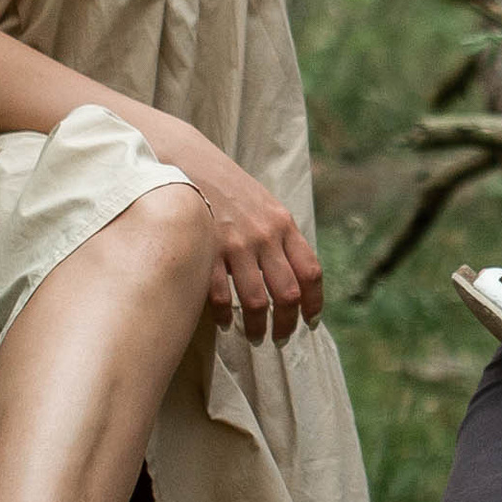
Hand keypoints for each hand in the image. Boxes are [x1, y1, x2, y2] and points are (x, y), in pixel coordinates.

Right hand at [182, 146, 323, 343]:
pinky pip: (220, 295)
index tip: (311, 321)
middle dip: (288, 323)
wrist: (187, 162)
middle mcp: (264, 236)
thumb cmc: (228, 189)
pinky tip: (224, 322)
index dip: (314, 302)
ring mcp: (235, 245)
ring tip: (256, 338)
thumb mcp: (265, 205)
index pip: (311, 272)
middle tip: (282, 338)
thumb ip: (281, 236)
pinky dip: (224, 315)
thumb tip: (296, 276)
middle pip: (287, 293)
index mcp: (283, 224)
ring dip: (258, 327)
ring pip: (256, 301)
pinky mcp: (206, 251)